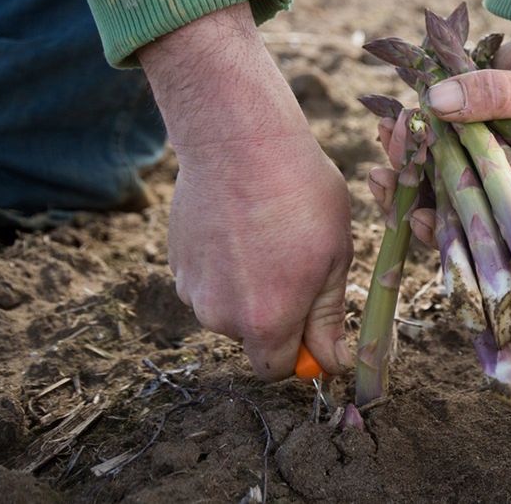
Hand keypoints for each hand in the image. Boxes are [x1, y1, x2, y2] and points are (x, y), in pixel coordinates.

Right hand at [140, 3, 353, 380]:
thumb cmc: (300, 194)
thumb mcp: (335, 256)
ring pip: (230, 308)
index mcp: (265, 322)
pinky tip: (243, 227)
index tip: (318, 325)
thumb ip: (328, 318)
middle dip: (278, 316)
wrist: (238, 141)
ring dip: (252, 289)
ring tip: (271, 236)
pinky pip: (209, 282)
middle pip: (253, 339)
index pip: (277, 370)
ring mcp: (191, 289)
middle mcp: (219, 316)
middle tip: (301, 263)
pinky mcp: (175, 263)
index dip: (301, 353)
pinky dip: (228, 267)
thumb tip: (331, 362)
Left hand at [370, 24, 510, 245]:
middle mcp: (492, 183)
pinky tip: (388, 121)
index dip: (442, 231)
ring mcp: (472, 158)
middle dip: (407, 195)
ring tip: (389, 130)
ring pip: (428, 174)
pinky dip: (406, 134)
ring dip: (402, 160)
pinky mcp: (457, 131)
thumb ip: (491, 95)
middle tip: (383, 174)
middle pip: (442, 206)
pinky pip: (425, 141)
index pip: (477, 229)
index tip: (415, 217)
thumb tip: (437, 102)